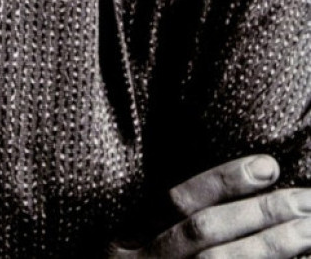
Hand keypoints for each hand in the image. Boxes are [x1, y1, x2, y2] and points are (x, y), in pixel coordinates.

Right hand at [109, 156, 310, 256]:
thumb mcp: (135, 255)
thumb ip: (166, 229)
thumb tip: (241, 190)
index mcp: (124, 247)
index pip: (175, 202)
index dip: (222, 181)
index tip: (270, 165)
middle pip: (205, 233)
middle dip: (260, 212)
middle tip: (308, 199)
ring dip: (273, 244)